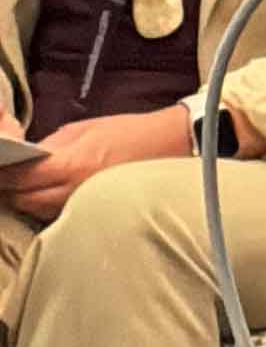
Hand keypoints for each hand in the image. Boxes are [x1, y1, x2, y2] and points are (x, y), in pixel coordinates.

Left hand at [0, 103, 193, 222]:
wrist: (167, 147)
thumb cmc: (126, 133)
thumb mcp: (81, 130)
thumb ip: (48, 147)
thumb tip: (23, 159)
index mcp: (71, 165)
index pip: (20, 178)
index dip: (2, 173)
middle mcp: (74, 191)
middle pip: (23, 200)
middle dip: (9, 189)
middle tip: (6, 176)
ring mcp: (84, 206)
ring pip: (37, 212)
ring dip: (26, 199)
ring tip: (23, 185)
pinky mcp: (92, 214)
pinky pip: (56, 216)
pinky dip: (44, 206)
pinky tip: (45, 194)